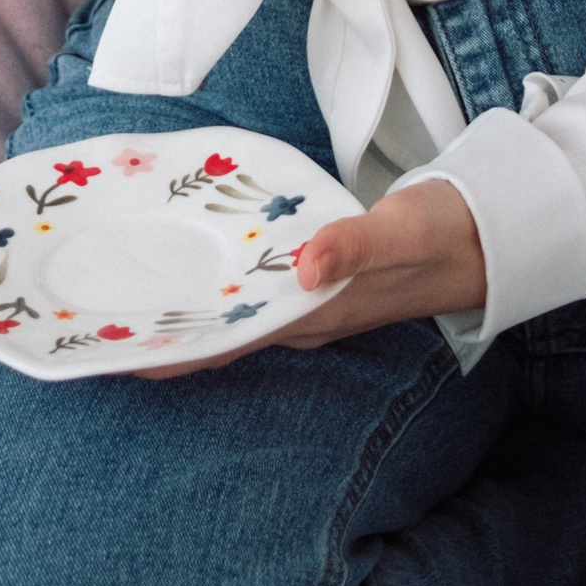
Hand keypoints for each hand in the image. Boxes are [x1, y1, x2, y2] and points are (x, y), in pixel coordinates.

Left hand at [141, 178, 484, 379]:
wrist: (485, 237)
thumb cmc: (442, 233)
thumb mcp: (402, 231)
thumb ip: (356, 245)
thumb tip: (304, 266)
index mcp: (316, 313)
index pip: (231, 342)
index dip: (175, 352)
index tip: (116, 354)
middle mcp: (306, 316)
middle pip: (222, 332)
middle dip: (166, 330)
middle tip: (99, 315)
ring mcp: (312, 299)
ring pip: (235, 311)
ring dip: (189, 305)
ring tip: (129, 288)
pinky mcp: (319, 277)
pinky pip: (256, 286)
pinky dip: (222, 278)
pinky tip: (197, 258)